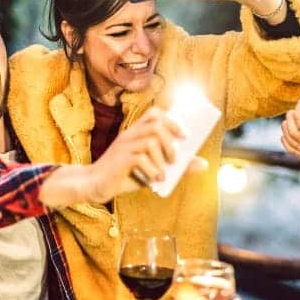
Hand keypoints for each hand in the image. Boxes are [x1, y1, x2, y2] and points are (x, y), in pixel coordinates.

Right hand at [87, 107, 205, 202]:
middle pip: (155, 124)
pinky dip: (152, 170)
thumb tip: (204, 164)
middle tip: (175, 159)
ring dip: (163, 158)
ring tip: (164, 173)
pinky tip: (154, 180)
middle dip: (170, 140)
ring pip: (150, 140)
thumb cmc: (125, 175)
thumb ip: (177, 166)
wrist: (95, 185)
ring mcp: (123, 146)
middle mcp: (130, 135)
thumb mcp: (154, 169)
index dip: (172, 120)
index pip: (154, 113)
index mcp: (136, 132)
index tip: (185, 136)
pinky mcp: (119, 160)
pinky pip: (140, 158)